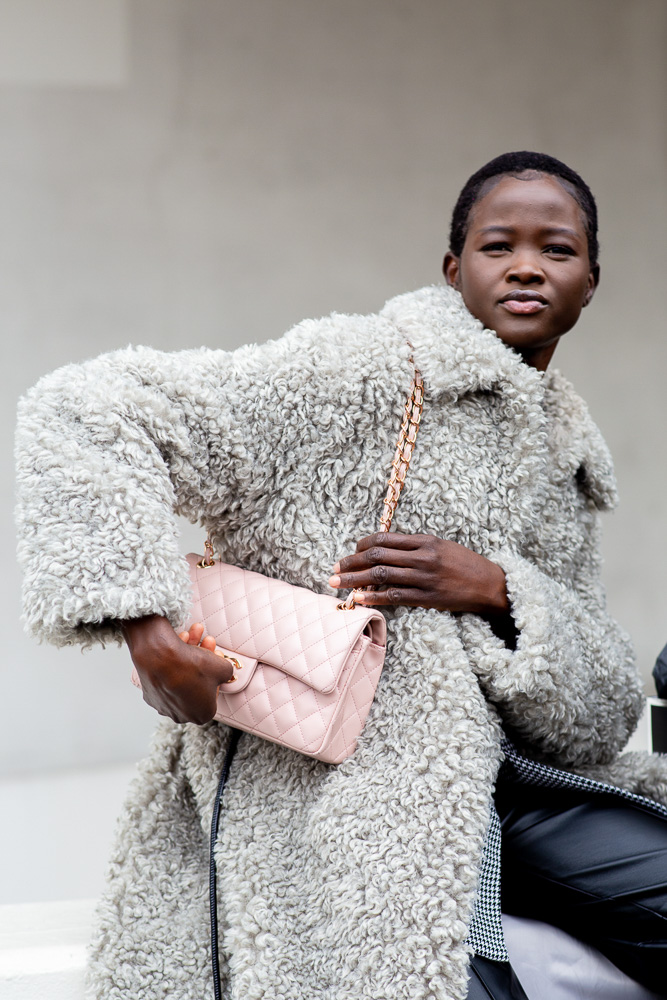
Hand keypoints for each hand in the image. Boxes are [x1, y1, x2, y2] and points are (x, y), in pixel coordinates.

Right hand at [122, 615, 234, 723]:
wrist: (158, 658)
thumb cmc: (193, 667)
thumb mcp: (223, 668)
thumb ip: (227, 672)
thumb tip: (223, 671)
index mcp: (202, 714)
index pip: (214, 692)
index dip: (217, 671)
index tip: (217, 657)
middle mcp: (182, 715)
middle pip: (198, 682)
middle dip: (204, 659)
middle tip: (207, 642)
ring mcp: (164, 705)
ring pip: (182, 676)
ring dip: (190, 653)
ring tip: (195, 632)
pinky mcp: (150, 693)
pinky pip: (166, 675)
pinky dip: (173, 658)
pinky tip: (181, 638)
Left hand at [329, 532, 509, 617]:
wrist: (490, 585)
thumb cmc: (464, 564)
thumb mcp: (441, 546)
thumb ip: (414, 546)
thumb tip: (383, 550)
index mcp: (425, 541)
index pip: (384, 539)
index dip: (362, 544)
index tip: (352, 550)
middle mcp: (423, 557)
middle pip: (377, 556)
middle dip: (351, 562)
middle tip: (334, 567)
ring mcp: (424, 578)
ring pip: (380, 576)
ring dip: (354, 579)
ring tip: (336, 582)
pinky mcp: (427, 598)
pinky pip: (394, 597)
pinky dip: (373, 597)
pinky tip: (358, 598)